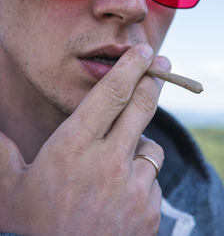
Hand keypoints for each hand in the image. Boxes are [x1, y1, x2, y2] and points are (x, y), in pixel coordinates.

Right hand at [0, 43, 169, 235]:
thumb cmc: (30, 230)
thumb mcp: (9, 189)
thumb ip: (3, 152)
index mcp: (73, 149)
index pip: (110, 95)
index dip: (130, 68)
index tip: (144, 51)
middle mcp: (109, 162)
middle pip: (141, 108)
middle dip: (153, 81)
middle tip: (162, 67)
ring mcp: (135, 187)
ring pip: (149, 148)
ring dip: (138, 147)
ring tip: (115, 166)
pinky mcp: (151, 209)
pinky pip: (152, 181)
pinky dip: (141, 181)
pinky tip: (120, 198)